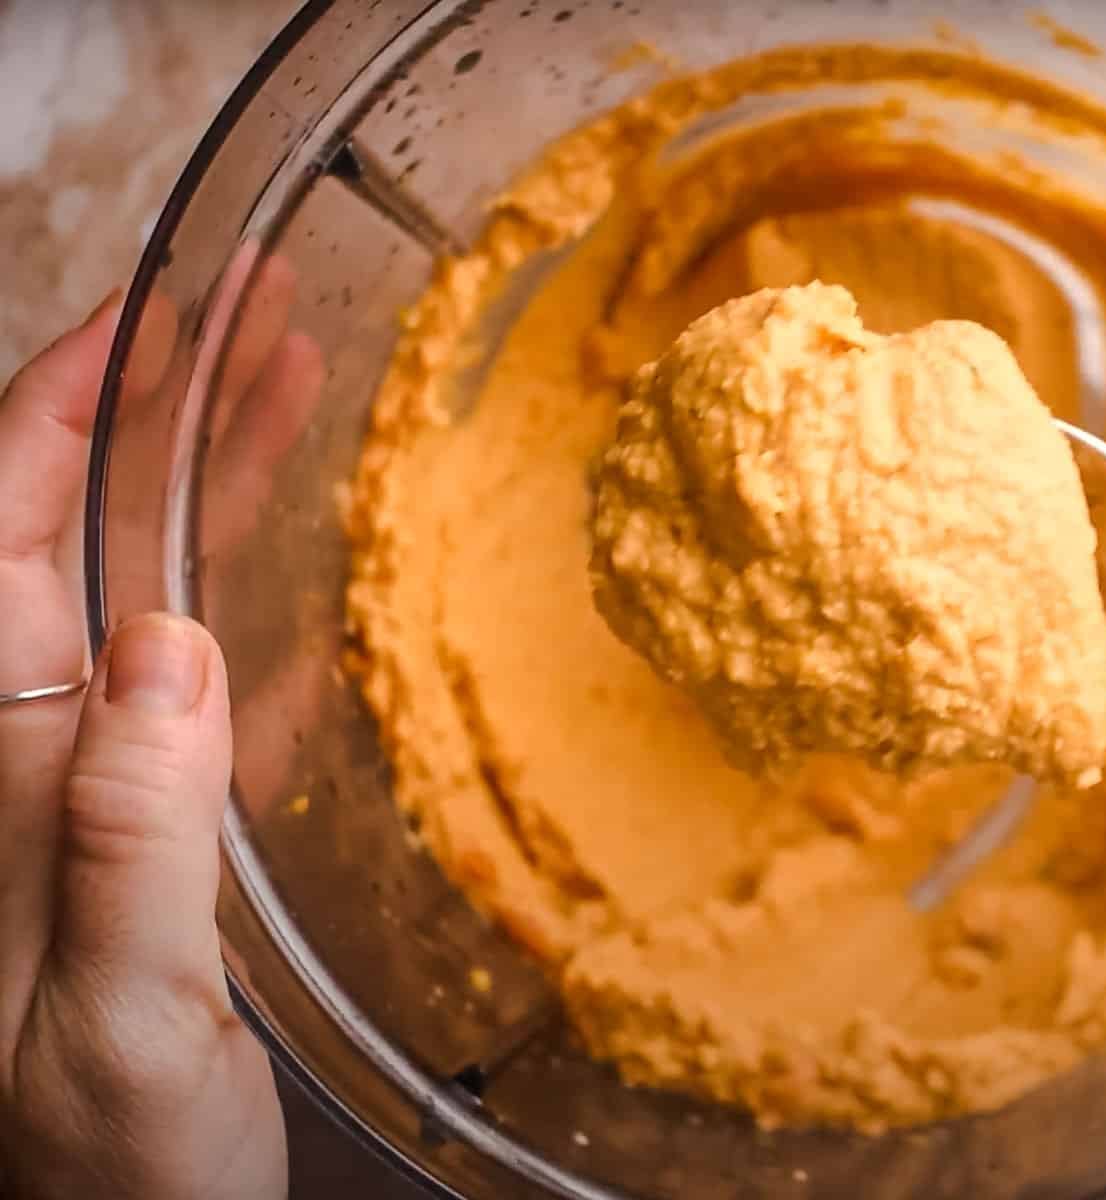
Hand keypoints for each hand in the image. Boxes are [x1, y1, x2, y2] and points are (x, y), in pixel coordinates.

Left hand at [0, 296, 285, 1197]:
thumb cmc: (107, 1172)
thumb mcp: (115, 1017)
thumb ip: (131, 837)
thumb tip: (168, 642)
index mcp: (5, 777)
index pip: (4, 539)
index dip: (60, 410)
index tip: (146, 312)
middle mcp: (42, 761)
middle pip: (78, 535)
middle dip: (153, 408)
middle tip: (252, 309)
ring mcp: (107, 792)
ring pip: (151, 591)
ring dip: (212, 481)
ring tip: (294, 380)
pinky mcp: (171, 834)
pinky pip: (208, 686)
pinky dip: (255, 601)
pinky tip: (304, 563)